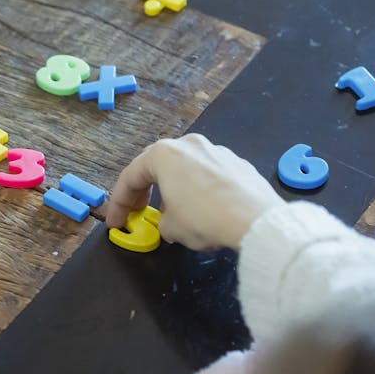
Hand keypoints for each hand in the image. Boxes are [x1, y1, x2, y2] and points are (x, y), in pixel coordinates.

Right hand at [106, 134, 285, 249]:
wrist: (258, 221)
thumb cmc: (205, 219)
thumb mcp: (170, 228)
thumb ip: (161, 221)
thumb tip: (170, 220)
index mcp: (164, 154)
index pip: (131, 177)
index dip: (119, 203)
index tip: (116, 223)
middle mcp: (189, 144)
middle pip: (157, 167)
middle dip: (144, 192)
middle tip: (138, 213)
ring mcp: (217, 150)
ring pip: (185, 169)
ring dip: (173, 190)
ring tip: (174, 213)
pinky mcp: (239, 163)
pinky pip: (209, 176)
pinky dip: (199, 191)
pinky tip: (205, 210)